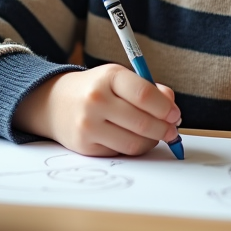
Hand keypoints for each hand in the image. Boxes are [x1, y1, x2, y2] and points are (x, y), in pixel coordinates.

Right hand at [13, 65, 180, 156]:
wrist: (54, 103)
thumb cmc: (95, 89)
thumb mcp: (118, 79)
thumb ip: (148, 89)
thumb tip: (172, 108)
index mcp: (109, 77)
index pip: (145, 95)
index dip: (166, 108)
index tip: (175, 115)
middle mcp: (96, 100)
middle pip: (143, 122)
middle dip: (164, 129)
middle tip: (172, 130)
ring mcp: (89, 125)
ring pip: (134, 143)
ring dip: (151, 142)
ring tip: (155, 135)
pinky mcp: (85, 146)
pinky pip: (121, 153)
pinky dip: (133, 148)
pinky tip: (134, 139)